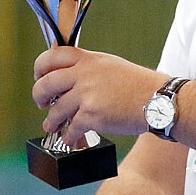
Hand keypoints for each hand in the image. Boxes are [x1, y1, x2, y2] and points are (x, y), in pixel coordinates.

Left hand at [32, 47, 166, 147]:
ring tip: (51, 125)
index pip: (52, 56)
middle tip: (41, 103)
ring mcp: (87, 95)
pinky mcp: (92, 115)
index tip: (39, 77)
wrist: (157, 101)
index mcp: (88, 59)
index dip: (40, 67)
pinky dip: (69, 135)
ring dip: (51, 121)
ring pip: (55, 110)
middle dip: (38, 96)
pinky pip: (71, 128)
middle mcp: (85, 74)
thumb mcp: (110, 65)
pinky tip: (71, 138)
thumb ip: (87, 68)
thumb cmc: (137, 85)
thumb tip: (66, 79)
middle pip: (46, 84)